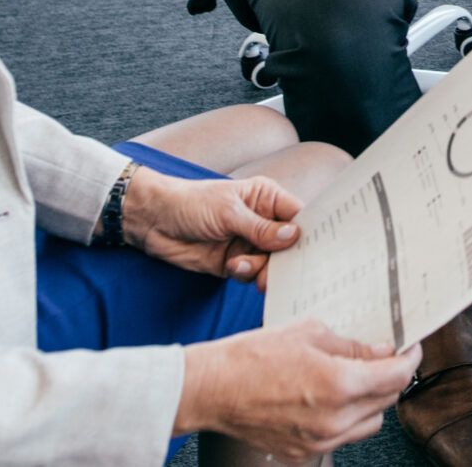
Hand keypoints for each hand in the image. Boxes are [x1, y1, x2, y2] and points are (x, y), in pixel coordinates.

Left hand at [125, 167, 302, 288]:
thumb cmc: (190, 203)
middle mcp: (262, 221)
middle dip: (285, 259)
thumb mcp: (229, 212)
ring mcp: (248, 243)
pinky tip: (231, 267)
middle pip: (288, 245)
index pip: (298, 216)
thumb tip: (294, 236)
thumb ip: (261, 228)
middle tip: (280, 271)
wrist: (153, 221)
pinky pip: (250, 274)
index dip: (310, 232)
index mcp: (266, 198)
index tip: (317, 250)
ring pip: (270, 263)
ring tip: (243, 266)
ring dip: (261, 269)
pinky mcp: (233, 262)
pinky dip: (245, 274)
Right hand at [177, 318, 420, 457]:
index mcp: (339, 385)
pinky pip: (342, 438)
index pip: (396, 377)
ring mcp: (319, 442)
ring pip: (369, 424)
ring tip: (358, 378)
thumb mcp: (309, 333)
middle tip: (385, 358)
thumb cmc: (253, 356)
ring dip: (372, 401)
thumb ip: (351, 346)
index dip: (410, 359)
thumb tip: (379, 351)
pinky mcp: (304, 453)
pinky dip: (346, 419)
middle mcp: (334, 420)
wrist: (212, 390)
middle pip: (387, 401)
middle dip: (391, 377)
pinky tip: (331, 399)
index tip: (411, 348)